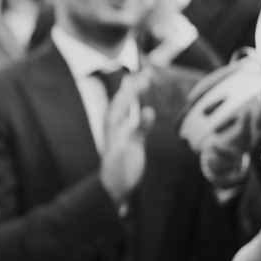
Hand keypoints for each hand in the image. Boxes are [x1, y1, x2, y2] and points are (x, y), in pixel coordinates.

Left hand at [100, 74, 153, 205]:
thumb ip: (135, 133)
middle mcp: (116, 127)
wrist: (117, 187)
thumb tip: (147, 112)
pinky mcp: (131, 139)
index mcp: (112, 127)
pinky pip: (134, 119)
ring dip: (135, 94)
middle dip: (133, 87)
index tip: (143, 80)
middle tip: (146, 73)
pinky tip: (145, 104)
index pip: (122, 104)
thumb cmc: (119, 172)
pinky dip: (140, 110)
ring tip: (145, 80)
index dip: (132, 91)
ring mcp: (123, 132)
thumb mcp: (127, 153)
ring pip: (128, 108)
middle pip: (123, 101)